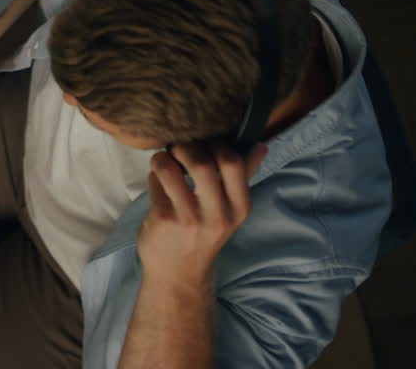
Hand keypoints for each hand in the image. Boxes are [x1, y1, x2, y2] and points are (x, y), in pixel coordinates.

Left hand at [136, 141, 268, 287]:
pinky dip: (154, 174)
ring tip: (163, 160)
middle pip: (203, 163)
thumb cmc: (204, 233)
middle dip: (186, 147)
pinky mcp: (163, 220)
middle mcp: (217, 214)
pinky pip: (155, 182)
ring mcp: (189, 218)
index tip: (204, 142)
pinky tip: (157, 179)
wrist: (179, 273)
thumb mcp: (230, 210)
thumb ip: (243, 176)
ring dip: (163, 157)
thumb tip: (261, 145)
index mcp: (239, 207)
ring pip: (171, 170)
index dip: (216, 144)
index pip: (234, 163)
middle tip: (178, 148)